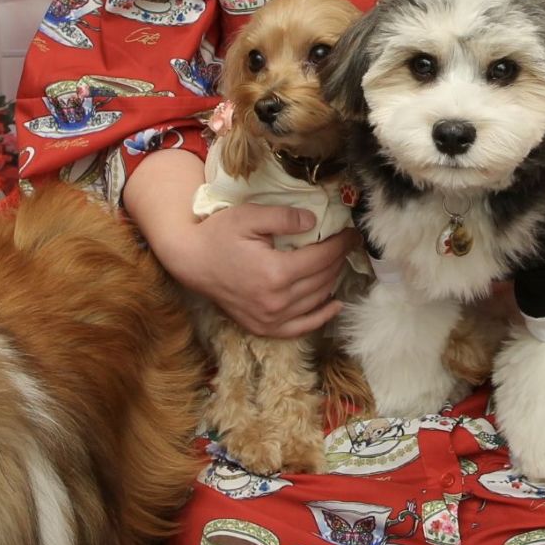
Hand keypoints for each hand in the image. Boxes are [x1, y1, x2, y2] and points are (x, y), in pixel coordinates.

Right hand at [158, 202, 358, 338]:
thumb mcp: (249, 216)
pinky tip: (334, 303)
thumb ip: (284, 217)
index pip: (322, 258)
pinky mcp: (263, 327)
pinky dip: (320, 316)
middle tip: (346, 244)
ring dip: (332, 280)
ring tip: (338, 262)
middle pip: (322, 279)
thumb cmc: (218, 234)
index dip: (341, 244)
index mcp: (275, 272)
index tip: (353, 233)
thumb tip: (313, 222)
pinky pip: (300, 327)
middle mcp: (276, 301)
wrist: (191, 261)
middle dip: (338, 259)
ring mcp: (270, 318)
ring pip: (316, 300)